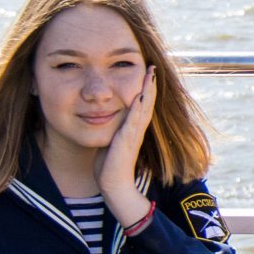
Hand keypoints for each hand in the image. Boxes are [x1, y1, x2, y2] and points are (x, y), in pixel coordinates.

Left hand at [97, 66, 156, 227]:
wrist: (114, 186)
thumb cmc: (109, 166)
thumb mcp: (109, 142)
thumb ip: (109, 130)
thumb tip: (100, 119)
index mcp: (132, 129)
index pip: (141, 105)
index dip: (144, 89)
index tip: (146, 73)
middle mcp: (136, 130)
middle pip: (147, 103)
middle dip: (149, 84)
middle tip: (152, 67)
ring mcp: (133, 135)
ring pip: (143, 108)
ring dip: (147, 91)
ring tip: (150, 74)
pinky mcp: (127, 141)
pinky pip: (134, 120)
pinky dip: (138, 107)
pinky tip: (140, 95)